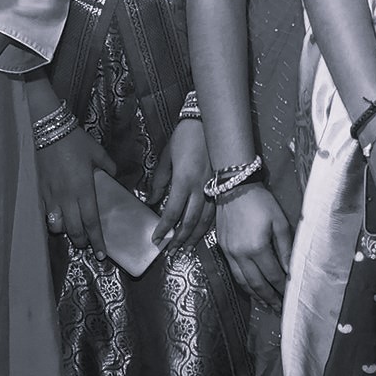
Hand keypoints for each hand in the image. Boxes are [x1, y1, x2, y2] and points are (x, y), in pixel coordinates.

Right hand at [34, 126, 106, 243]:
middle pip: (74, 230)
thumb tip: (112, 174)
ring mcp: (52, 196)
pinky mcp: (40, 191)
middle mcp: (68, 198)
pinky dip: (52, 220)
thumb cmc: (75, 141)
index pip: (92, 222)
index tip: (102, 254)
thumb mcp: (97, 152)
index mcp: (84, 190)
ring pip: (57, 225)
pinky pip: (45, 213)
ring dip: (65, 233)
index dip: (97, 240)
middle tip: (87, 245)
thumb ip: (107, 166)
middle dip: (82, 242)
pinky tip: (55, 220)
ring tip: (71, 233)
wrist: (47, 130)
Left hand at [153, 117, 214, 249]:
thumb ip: (159, 181)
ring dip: (194, 237)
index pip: (172, 212)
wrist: (210, 123)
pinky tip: (201, 234)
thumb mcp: (166, 157)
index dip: (164, 229)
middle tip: (171, 252)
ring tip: (185, 249)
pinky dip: (208, 226)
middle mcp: (200, 188)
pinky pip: (215, 213)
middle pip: (190, 221)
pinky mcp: (221, 187)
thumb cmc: (185, 137)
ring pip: (205, 221)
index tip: (156, 240)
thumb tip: (153, 201)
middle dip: (179, 239)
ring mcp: (213, 188)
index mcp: (184, 180)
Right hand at [214, 182, 291, 304]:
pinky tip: (251, 287)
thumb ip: (286, 248)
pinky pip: (234, 272)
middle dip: (269, 298)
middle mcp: (241, 254)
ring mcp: (229, 253)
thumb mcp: (279, 222)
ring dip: (255, 294)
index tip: (289, 297)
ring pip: (243, 281)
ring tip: (266, 303)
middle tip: (279, 308)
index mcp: (257, 248)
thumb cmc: (261, 202)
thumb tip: (290, 270)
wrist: (234, 188)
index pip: (273, 275)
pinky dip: (243, 283)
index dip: (282, 288)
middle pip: (257, 284)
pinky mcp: (223, 248)